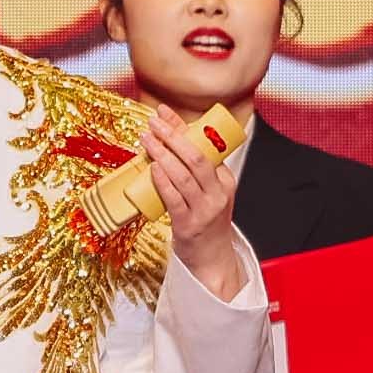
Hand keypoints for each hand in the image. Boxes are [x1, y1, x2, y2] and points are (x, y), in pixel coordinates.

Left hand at [151, 106, 254, 304]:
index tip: (164, 113)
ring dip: (162, 154)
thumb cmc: (206, 221)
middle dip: (172, 136)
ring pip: (183, 176)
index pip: (205, 147)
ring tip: (147, 140)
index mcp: (225, 180)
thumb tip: (168, 137)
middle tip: (153, 122)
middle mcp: (217, 193)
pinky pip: (174, 198)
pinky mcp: (188, 224)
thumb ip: (194, 169)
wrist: (212, 258)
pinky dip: (162, 181)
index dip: (183, 127)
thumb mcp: (209, 191)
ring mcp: (204, 210)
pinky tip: (153, 168)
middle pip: (196, 157)